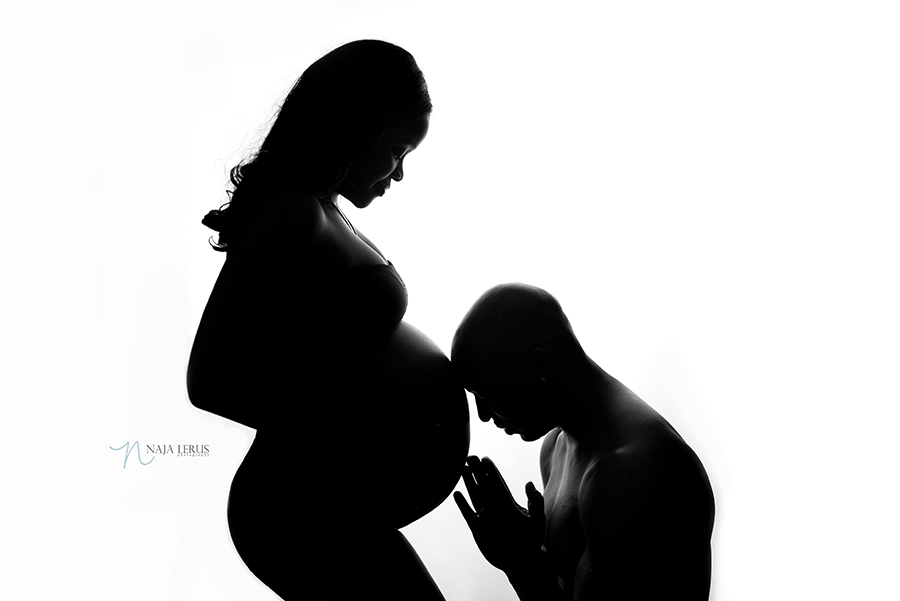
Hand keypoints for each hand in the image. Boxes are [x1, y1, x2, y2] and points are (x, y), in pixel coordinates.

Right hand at [454, 455, 545, 572]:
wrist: (521, 562)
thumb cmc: (532, 541)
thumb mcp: (537, 520)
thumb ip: (535, 502)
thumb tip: (529, 483)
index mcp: (508, 503)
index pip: (497, 483)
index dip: (491, 471)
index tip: (485, 459)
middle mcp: (495, 507)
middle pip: (484, 485)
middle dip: (477, 471)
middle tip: (470, 456)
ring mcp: (486, 517)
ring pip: (475, 496)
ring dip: (468, 482)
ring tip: (461, 468)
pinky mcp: (478, 529)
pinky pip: (468, 514)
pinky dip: (462, 504)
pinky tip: (456, 494)